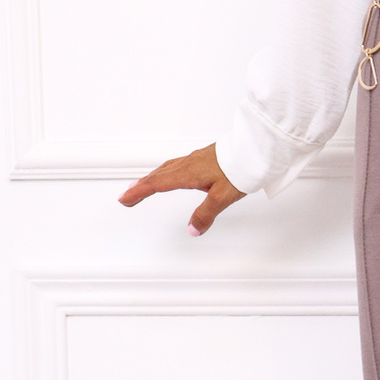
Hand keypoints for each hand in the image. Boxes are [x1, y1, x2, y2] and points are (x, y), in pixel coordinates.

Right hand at [118, 143, 245, 235]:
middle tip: (127, 196)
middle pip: (158, 175)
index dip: (140, 192)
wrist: (254, 150)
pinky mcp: (203, 158)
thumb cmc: (240, 169)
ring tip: (143, 186)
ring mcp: (195, 160)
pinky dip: (166, 172)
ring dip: (152, 178)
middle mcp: (188, 164)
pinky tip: (171, 175)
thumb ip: (206, 214)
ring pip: (166, 168)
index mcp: (188, 173)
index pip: (157, 184)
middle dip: (140, 186)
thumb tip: (192, 229)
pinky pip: (176, 165)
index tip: (125, 199)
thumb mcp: (223, 197)